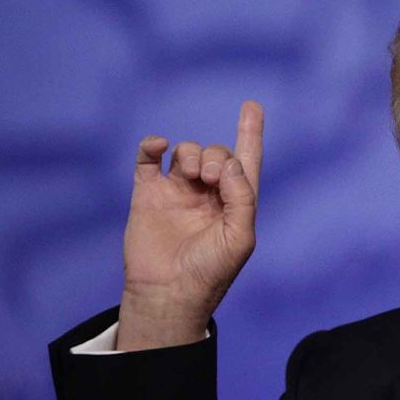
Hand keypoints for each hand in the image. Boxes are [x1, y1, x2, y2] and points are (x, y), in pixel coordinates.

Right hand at [115, 101, 263, 350]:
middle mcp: (206, 194)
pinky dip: (152, 145)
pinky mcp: (147, 194)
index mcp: (234, 203)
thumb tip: (226, 163)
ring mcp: (176, 192)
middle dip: (215, 156)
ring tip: (192, 174)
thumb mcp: (240, 236)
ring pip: (185, 152)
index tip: (251, 106)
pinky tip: (158, 145)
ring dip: (192, 153)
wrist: (168, 293)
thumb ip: (242, 196)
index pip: (245, 161)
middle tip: (210, 178)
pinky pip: (148, 159)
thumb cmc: (209, 272)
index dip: (250, 133)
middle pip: (215, 154)